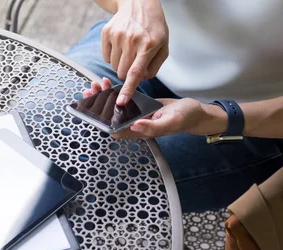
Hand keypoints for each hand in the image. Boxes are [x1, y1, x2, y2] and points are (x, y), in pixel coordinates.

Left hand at [82, 79, 227, 138]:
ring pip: (115, 107)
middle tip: (91, 89)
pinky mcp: (139, 105)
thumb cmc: (184, 118)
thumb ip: (152, 127)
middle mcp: (133, 124)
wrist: (194, 111)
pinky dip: (115, 91)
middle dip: (98, 103)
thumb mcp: (170, 122)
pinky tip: (109, 83)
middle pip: (110, 116)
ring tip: (98, 83)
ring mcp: (135, 114)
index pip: (113, 128)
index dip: (101, 118)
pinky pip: (124, 99)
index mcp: (138, 131)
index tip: (93, 104)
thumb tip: (134, 126)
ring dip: (105, 96)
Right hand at [101, 0, 168, 104]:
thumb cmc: (153, 26)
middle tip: (134, 61)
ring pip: (113, 66)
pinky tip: (120, 45)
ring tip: (128, 50)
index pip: (135, 72)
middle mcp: (132, 40)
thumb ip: (154, 66)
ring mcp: (117, 36)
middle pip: (122, 72)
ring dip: (120, 64)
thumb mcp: (163, 45)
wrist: (139, 3)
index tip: (121, 101)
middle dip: (127, 73)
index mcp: (148, 45)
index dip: (128, 89)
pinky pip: (106, 57)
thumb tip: (141, 79)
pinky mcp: (107, 33)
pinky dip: (112, 56)